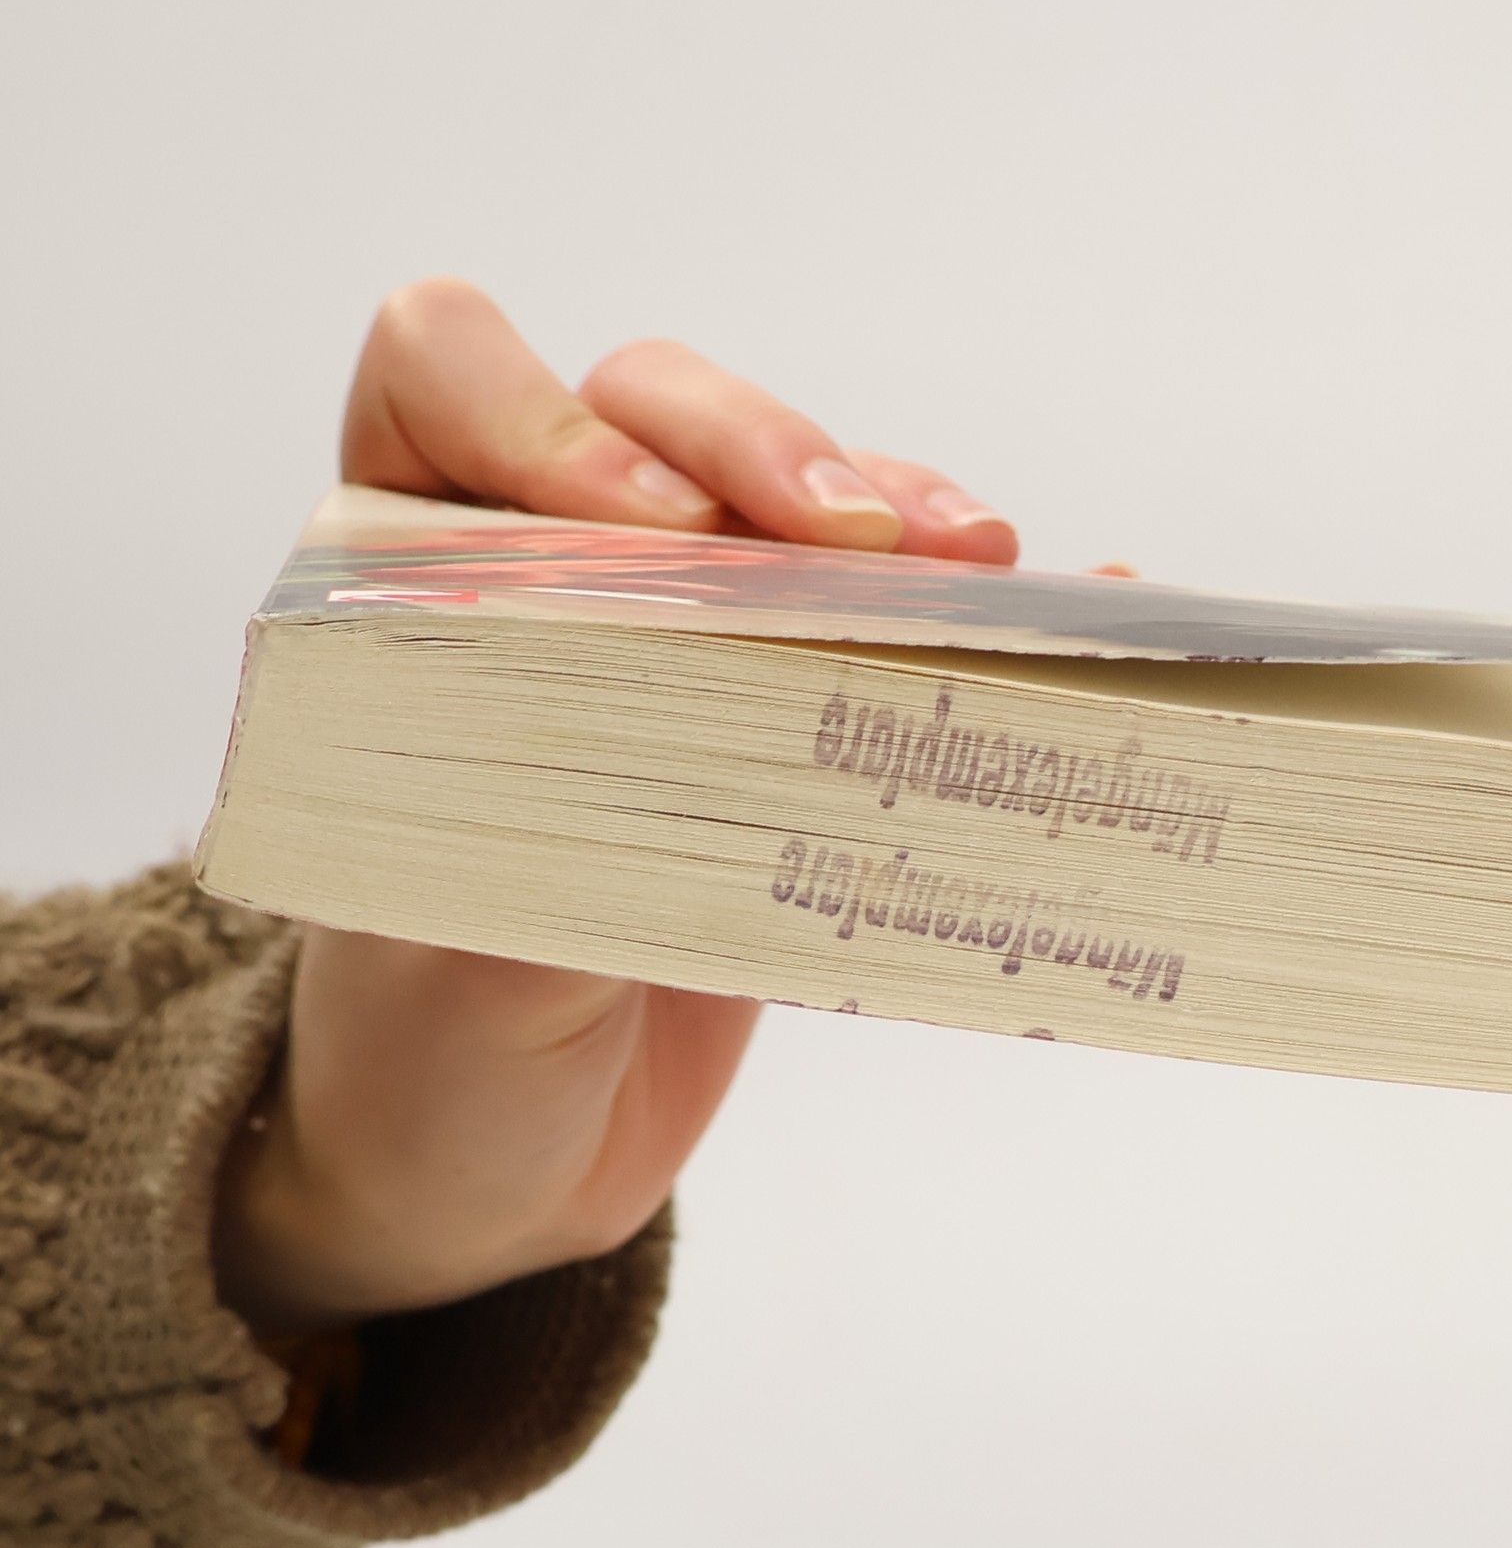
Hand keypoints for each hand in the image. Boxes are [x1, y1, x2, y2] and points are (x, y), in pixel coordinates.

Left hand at [213, 279, 1018, 1335]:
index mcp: (406, 593)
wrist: (487, 1162)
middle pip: (660, 413)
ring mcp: (681, 647)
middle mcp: (548, 583)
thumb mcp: (454, 945)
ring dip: (899, 512)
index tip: (654, 532)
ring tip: (990, 570)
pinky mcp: (783, 721)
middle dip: (770, 451)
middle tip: (869, 544)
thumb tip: (707, 698)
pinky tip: (1069, 608)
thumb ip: (556, 809)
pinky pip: (889, 620)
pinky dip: (979, 607)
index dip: (542, 408)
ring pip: (792, 500)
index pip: (444, 385)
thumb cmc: (424, 1052)